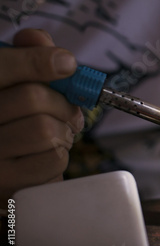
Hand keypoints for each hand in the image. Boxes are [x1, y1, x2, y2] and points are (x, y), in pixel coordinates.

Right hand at [0, 29, 81, 205]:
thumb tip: (62, 58)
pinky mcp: (5, 187)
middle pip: (34, 98)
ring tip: (54, 135)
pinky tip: (45, 155)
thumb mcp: (10, 83)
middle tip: (67, 110)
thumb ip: (27, 60)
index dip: (37, 61)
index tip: (67, 64)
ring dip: (63, 132)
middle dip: (62, 103)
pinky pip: (53, 162)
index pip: (1, 68)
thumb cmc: (8, 119)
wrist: (0, 166)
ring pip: (47, 132)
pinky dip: (60, 156)